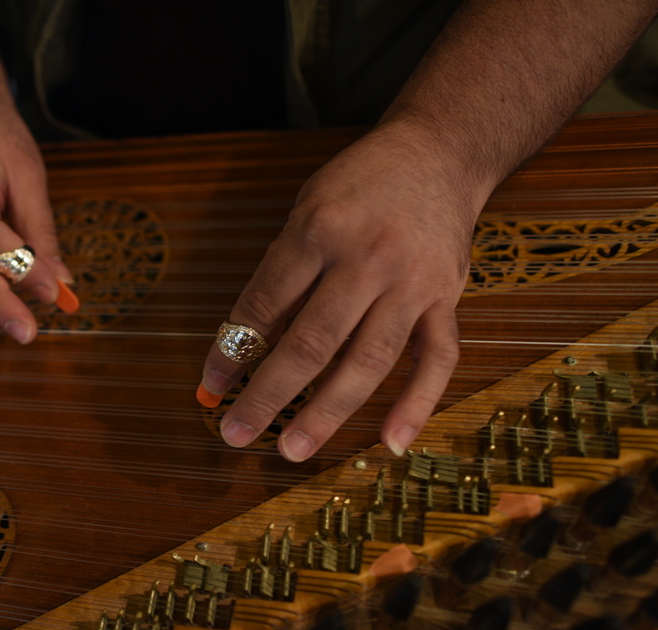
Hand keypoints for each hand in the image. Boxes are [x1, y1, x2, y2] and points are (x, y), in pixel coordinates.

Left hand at [199, 120, 485, 460]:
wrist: (438, 152)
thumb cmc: (358, 186)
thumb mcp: (306, 211)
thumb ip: (283, 277)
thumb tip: (248, 348)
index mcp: (320, 231)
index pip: (265, 303)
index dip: (232, 351)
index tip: (209, 389)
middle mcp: (368, 259)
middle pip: (313, 342)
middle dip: (269, 393)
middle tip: (236, 433)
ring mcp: (413, 283)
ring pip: (369, 360)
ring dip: (328, 412)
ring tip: (293, 449)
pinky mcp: (447, 299)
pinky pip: (436, 360)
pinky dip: (416, 405)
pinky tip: (390, 443)